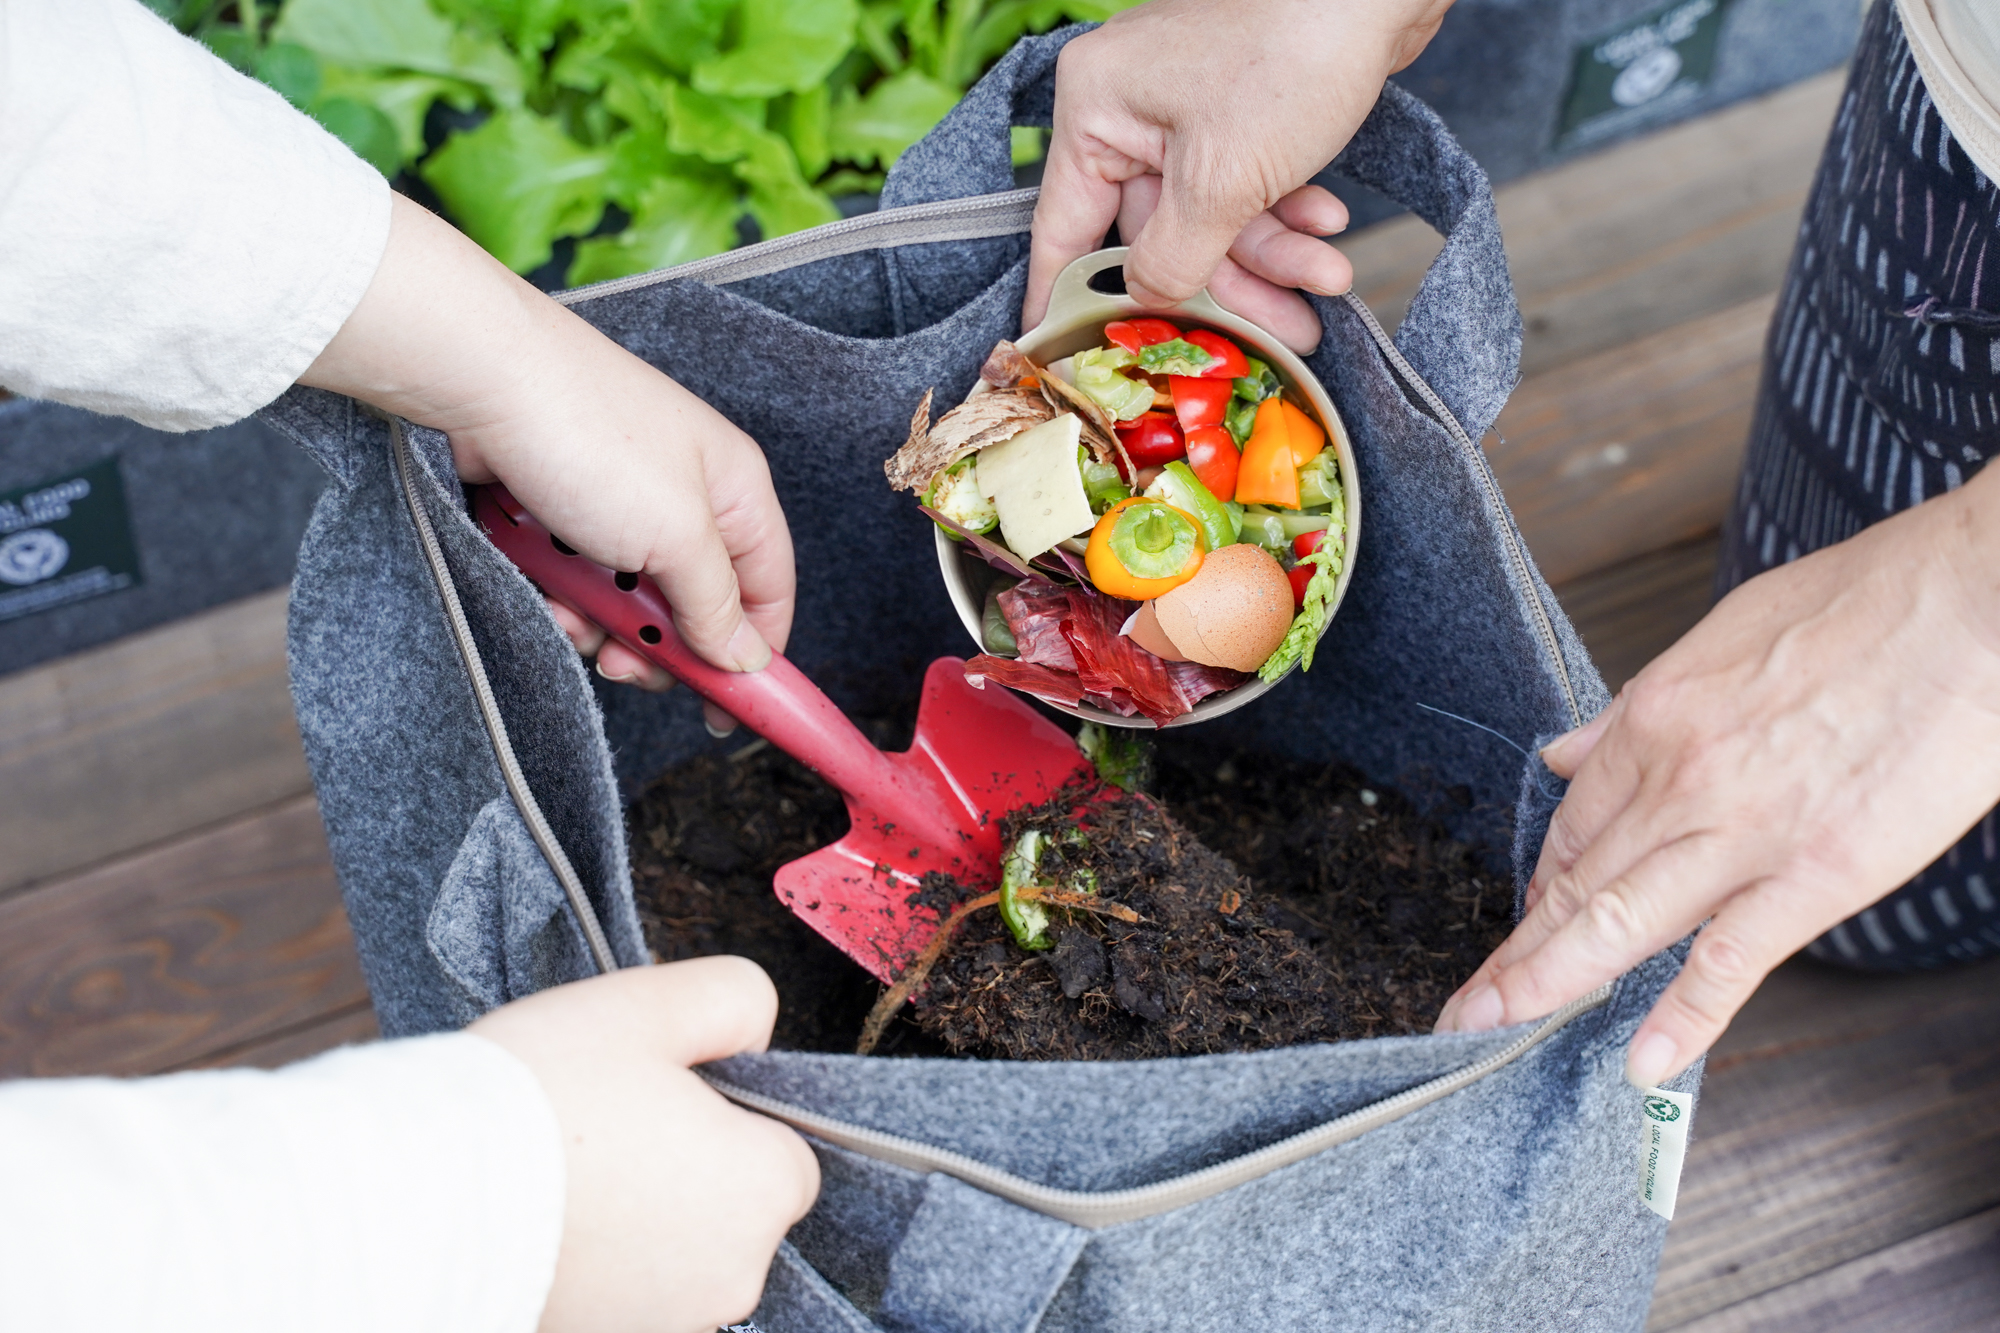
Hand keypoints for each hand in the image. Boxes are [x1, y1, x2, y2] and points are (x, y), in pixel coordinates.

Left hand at [302, 194, 792, 734]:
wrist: (477, 379)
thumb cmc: (589, 437)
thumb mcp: (677, 537)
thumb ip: (717, 605)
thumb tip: (748, 657)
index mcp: (736, 490)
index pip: (768, 591)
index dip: (754, 656)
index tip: (727, 711)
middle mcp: (685, 495)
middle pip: (694, 605)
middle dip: (657, 644)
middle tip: (624, 664)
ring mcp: (620, 501)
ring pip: (627, 600)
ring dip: (598, 621)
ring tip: (567, 609)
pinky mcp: (562, 509)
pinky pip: (575, 579)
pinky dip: (558, 592)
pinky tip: (538, 582)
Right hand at [471, 956, 819, 1332]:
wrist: (416, 1202)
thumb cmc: (541, 1096)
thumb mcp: (650, 1003)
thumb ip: (735, 1000)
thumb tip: (754, 1036)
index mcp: (767, 1190)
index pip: (783, 1151)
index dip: (726, 1116)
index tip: (655, 1095)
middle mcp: (735, 1277)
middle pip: (728, 1208)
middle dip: (679, 1170)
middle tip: (598, 1126)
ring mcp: (665, 1326)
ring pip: (670, 1257)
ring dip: (632, 1222)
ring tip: (556, 1177)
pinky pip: (617, 1297)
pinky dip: (588, 1267)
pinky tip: (536, 1227)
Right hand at [1023, 0, 1452, 351]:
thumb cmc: (1292, 57)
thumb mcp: (1222, 183)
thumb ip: (1172, 259)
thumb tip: (1144, 300)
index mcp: (1097, 108)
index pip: (1064, 226)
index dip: (1066, 296)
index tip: (1065, 356)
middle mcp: (1131, 105)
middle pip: (1158, 233)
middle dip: (1229, 283)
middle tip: (1283, 333)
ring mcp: (1187, 104)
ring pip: (1212, 215)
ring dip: (1272, 255)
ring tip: (1330, 278)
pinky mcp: (1239, 105)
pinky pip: (1245, 185)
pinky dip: (1285, 211)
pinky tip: (1328, 222)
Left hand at [1435, 467, 1999, 1086]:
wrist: (1971, 606)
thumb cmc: (1868, 604)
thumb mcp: (1723, 633)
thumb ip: (1639, 706)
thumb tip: (1571, 751)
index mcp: (1656, 715)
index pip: (1573, 820)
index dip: (1541, 880)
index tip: (1525, 918)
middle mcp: (1680, 778)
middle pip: (1574, 881)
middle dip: (1513, 952)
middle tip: (1465, 1004)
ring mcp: (1743, 832)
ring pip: (1617, 922)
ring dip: (1547, 983)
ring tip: (1491, 1029)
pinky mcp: (1816, 875)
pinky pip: (1731, 958)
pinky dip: (1682, 1015)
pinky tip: (1641, 1059)